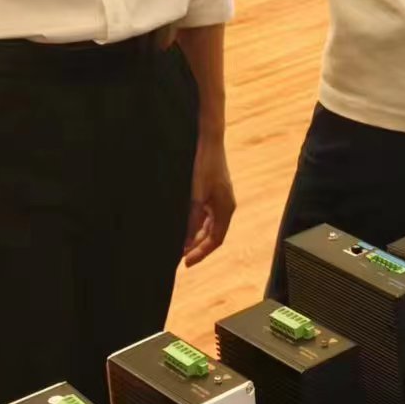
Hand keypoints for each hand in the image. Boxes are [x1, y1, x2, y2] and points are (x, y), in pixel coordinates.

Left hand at [181, 140, 235, 266]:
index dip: (201, 253)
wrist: (209, 140)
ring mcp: (219, 199)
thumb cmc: (204, 165)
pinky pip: (205, 214)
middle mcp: (225, 206)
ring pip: (208, 225)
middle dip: (197, 246)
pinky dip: (194, 223)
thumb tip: (186, 241)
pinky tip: (182, 225)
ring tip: (179, 244)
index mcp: (226, 209)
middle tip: (180, 256)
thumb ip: (192, 219)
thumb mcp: (196, 194)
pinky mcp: (213, 192)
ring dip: (194, 236)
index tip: (186, 263)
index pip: (216, 240)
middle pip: (212, 234)